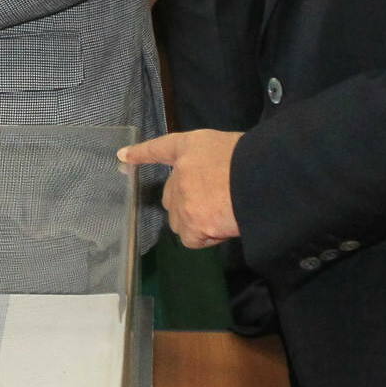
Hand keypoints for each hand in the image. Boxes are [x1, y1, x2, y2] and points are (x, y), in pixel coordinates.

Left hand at [119, 130, 243, 248]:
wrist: (262, 180)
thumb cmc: (252, 158)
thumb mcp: (229, 147)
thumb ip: (211, 162)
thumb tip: (212, 181)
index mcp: (189, 147)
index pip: (160, 148)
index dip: (142, 153)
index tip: (123, 156)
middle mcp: (179, 173)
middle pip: (169, 195)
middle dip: (185, 202)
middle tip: (213, 203)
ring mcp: (182, 200)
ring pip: (178, 220)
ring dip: (194, 222)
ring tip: (221, 217)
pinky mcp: (191, 224)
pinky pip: (191, 239)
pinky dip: (205, 238)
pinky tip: (222, 229)